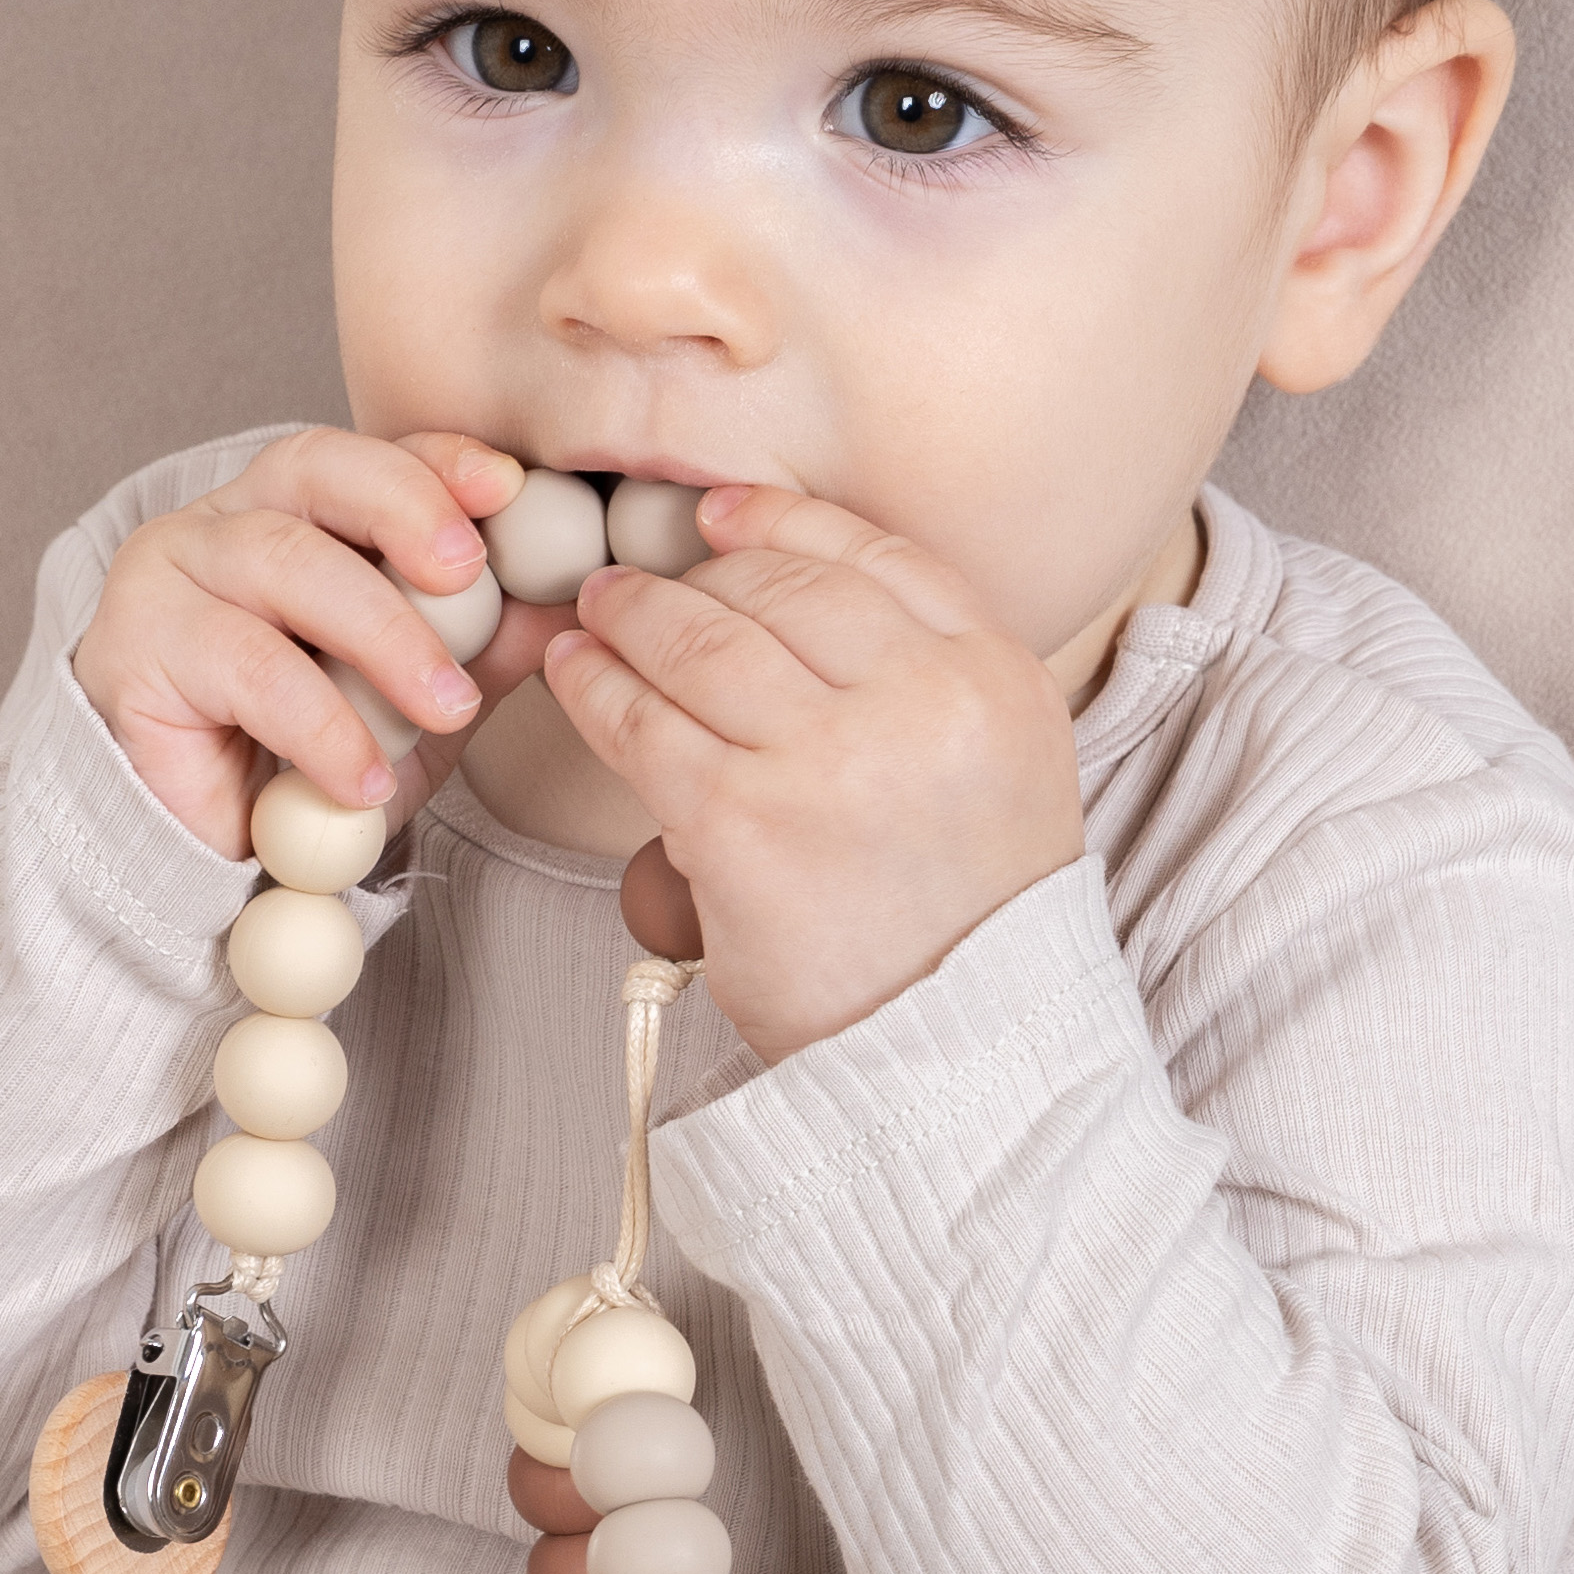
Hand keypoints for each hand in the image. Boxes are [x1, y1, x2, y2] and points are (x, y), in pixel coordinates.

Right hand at [72, 428, 564, 859]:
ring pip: (287, 564)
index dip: (437, 461)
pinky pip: (247, 667)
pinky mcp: (140, 647)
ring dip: (384, 636)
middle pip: (319, 471)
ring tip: (445, 709)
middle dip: (407, 511)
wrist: (204, 841)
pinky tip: (364, 774)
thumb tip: (567, 605)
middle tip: (472, 578)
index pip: (369, 454)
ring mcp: (174, 572)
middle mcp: (230, 519)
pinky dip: (322, 724)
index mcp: (298, 509)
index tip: (507, 486)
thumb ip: (481, 646)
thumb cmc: (304, 749)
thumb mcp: (413, 697)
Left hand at [542, 487, 1086, 1061]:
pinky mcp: (742, 821)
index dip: (781, 519)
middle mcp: (924, 702)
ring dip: (633, 615)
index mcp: (996, 679)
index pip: (876, 555)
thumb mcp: (999, 771)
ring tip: (596, 615)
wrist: (953, 1060)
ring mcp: (830, 758)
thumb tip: (776, 596)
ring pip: (701, 640)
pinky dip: (595, 686)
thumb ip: (923, 680)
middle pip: (780, 588)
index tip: (720, 513)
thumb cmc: (961, 925)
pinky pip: (644, 722)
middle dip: (695, 572)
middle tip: (635, 578)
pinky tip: (574, 673)